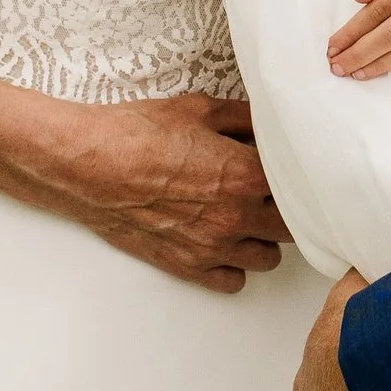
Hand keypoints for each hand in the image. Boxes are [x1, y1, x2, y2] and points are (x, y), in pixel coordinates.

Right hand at [7, 93, 285, 292]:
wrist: (89, 165)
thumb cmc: (137, 134)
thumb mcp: (200, 110)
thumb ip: (244, 119)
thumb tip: (268, 123)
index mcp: (246, 176)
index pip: (301, 186)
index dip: (298, 175)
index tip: (292, 167)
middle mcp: (237, 217)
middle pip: (292, 227)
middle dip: (286, 207)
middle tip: (270, 189)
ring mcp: (213, 247)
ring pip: (268, 258)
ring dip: (263, 238)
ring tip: (248, 216)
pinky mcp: (188, 266)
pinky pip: (233, 281)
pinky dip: (233, 264)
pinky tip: (223, 241)